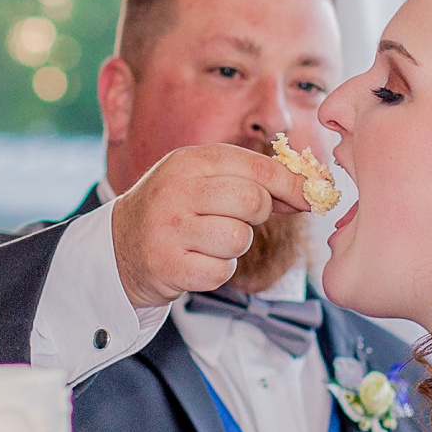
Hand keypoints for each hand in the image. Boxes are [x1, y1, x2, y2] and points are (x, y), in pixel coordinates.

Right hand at [110, 143, 311, 308]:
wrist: (120, 246)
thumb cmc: (176, 209)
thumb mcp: (203, 179)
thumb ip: (251, 179)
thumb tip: (310, 190)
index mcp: (189, 161)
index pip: (257, 167)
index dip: (292, 184)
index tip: (312, 197)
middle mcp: (176, 190)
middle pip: (252, 201)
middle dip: (259, 214)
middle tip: (240, 219)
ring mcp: (169, 229)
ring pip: (239, 238)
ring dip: (235, 244)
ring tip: (210, 239)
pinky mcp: (167, 266)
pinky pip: (221, 271)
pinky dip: (218, 270)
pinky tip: (197, 259)